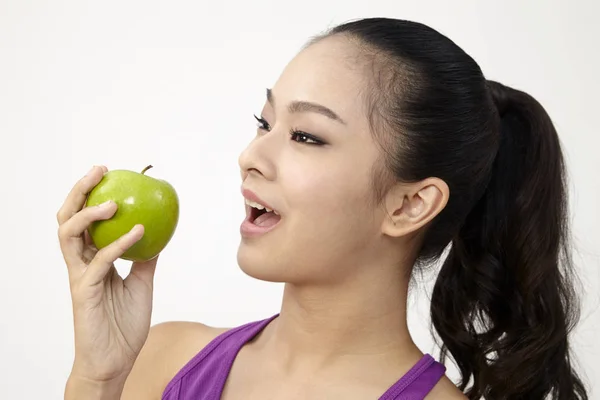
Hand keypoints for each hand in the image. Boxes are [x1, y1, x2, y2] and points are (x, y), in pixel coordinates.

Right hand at [57, 165, 158, 385]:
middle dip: (79, 191)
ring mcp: (79, 277)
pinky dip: (119, 244)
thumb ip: (143, 259)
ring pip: (69, 235)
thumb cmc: (124, 323)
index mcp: (90, 261)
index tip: (108, 174)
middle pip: (68, 219)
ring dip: (89, 214)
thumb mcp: (141, 283)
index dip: (89, 195)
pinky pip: (99, 262)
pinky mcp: (83, 292)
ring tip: (112, 201)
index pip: (83, 221)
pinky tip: (139, 232)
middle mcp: (80, 264)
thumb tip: (157, 235)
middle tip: (99, 171)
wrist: (115, 360)